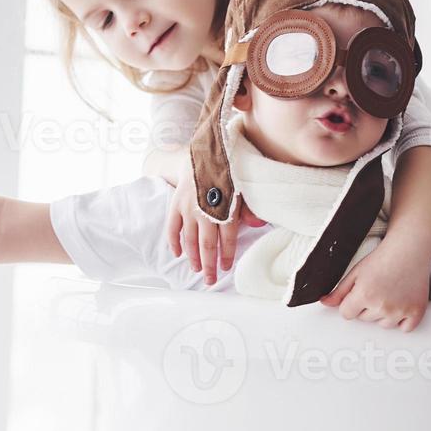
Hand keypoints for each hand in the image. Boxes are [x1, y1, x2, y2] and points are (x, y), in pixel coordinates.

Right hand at [163, 162, 263, 285]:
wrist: (203, 151)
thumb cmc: (227, 170)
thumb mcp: (243, 186)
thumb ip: (249, 206)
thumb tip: (258, 224)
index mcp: (225, 206)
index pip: (227, 237)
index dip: (227, 255)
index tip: (226, 267)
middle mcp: (205, 210)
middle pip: (207, 244)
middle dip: (209, 265)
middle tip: (210, 280)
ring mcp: (188, 208)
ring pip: (190, 240)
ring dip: (193, 257)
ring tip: (197, 270)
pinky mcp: (176, 203)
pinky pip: (172, 227)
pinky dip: (174, 242)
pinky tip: (177, 254)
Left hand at [318, 238, 430, 330]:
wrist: (408, 249)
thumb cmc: (384, 258)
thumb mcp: (356, 272)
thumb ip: (339, 291)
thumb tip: (325, 303)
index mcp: (364, 295)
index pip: (346, 314)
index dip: (351, 303)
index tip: (359, 293)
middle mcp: (382, 306)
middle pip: (365, 319)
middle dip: (368, 306)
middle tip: (378, 288)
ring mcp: (400, 311)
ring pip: (383, 324)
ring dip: (384, 313)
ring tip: (390, 292)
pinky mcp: (416, 312)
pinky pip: (405, 329)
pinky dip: (403, 320)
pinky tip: (401, 303)